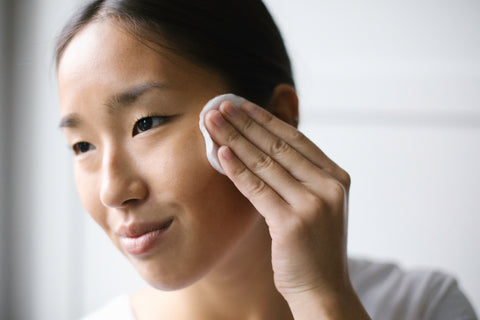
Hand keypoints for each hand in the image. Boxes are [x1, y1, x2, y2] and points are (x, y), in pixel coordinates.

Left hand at [204, 99, 358, 309]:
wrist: (323, 289)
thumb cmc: (314, 247)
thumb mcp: (316, 204)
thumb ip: (300, 176)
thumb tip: (265, 147)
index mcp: (336, 177)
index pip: (296, 139)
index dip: (266, 119)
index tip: (243, 105)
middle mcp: (329, 186)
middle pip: (278, 146)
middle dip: (245, 123)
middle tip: (221, 105)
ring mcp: (313, 204)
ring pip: (265, 163)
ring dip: (235, 139)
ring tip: (213, 121)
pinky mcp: (293, 222)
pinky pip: (257, 188)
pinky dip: (236, 169)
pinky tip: (220, 152)